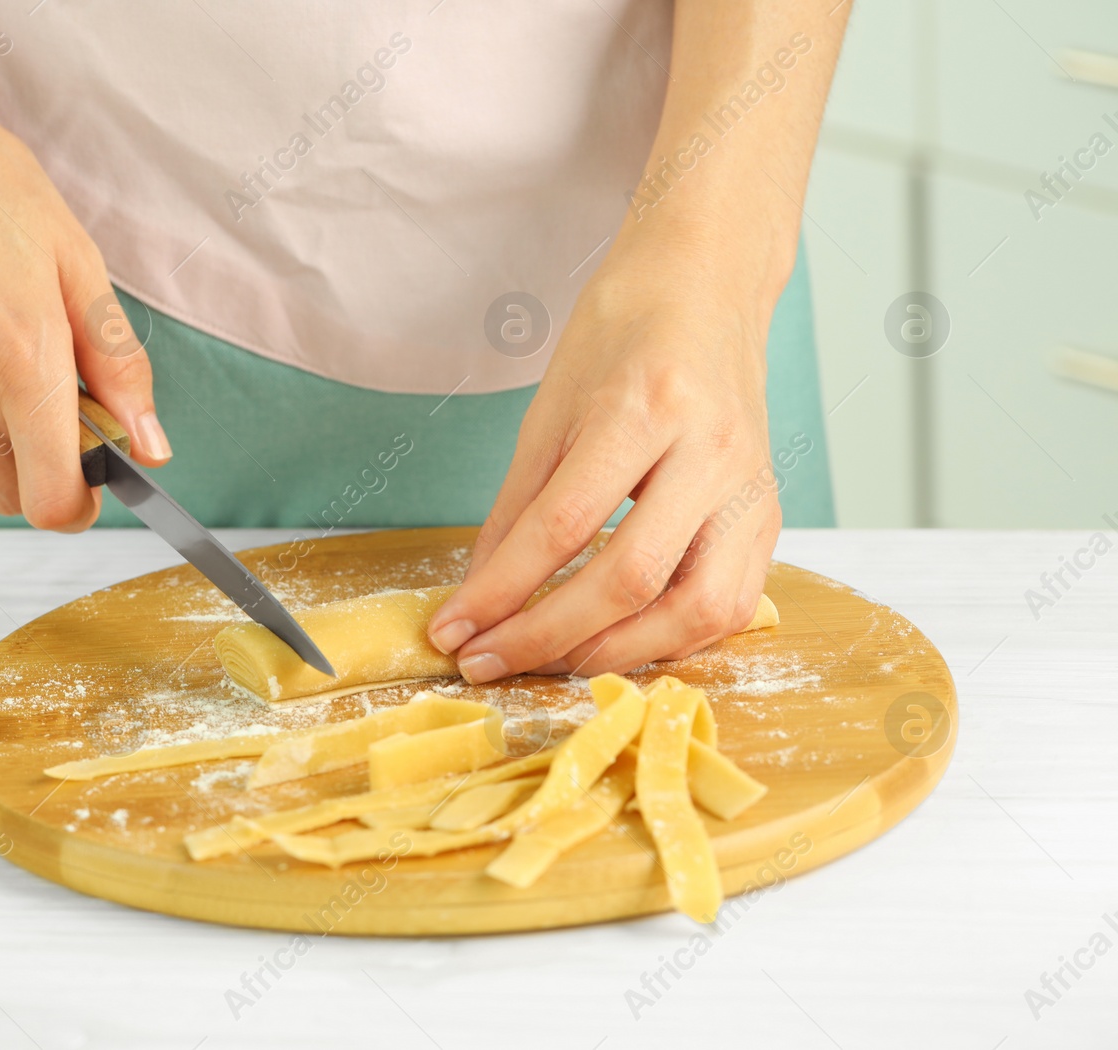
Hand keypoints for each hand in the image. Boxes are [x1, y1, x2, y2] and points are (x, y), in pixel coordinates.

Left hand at [427, 242, 782, 680]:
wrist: (709, 283)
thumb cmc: (625, 331)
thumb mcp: (550, 407)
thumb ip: (516, 508)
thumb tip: (479, 594)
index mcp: (645, 408)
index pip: (563, 527)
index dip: (501, 593)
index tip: (453, 632)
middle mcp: (710, 452)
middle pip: (629, 578)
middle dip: (546, 638)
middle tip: (486, 662)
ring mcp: (751, 487)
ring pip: (697, 609)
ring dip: (616, 653)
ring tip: (549, 662)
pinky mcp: (769, 514)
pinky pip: (728, 605)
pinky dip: (669, 638)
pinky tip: (616, 641)